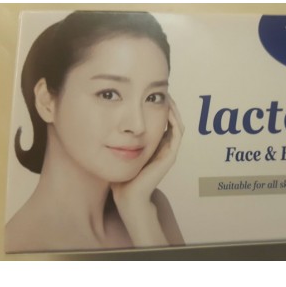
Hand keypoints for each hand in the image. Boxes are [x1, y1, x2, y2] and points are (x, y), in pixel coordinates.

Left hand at [110, 96, 183, 245]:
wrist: (127, 196)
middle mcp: (164, 148)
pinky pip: (178, 133)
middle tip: (161, 90)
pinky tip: (167, 108)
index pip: (161, 121)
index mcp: (154, 146)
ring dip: (173, 109)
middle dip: (167, 104)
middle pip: (172, 120)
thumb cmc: (121, 176)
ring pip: (177, 124)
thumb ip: (119, 139)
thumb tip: (107, 122)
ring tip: (166, 95)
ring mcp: (169, 152)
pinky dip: (174, 119)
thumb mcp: (119, 151)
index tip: (150, 93)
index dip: (159, 106)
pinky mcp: (170, 156)